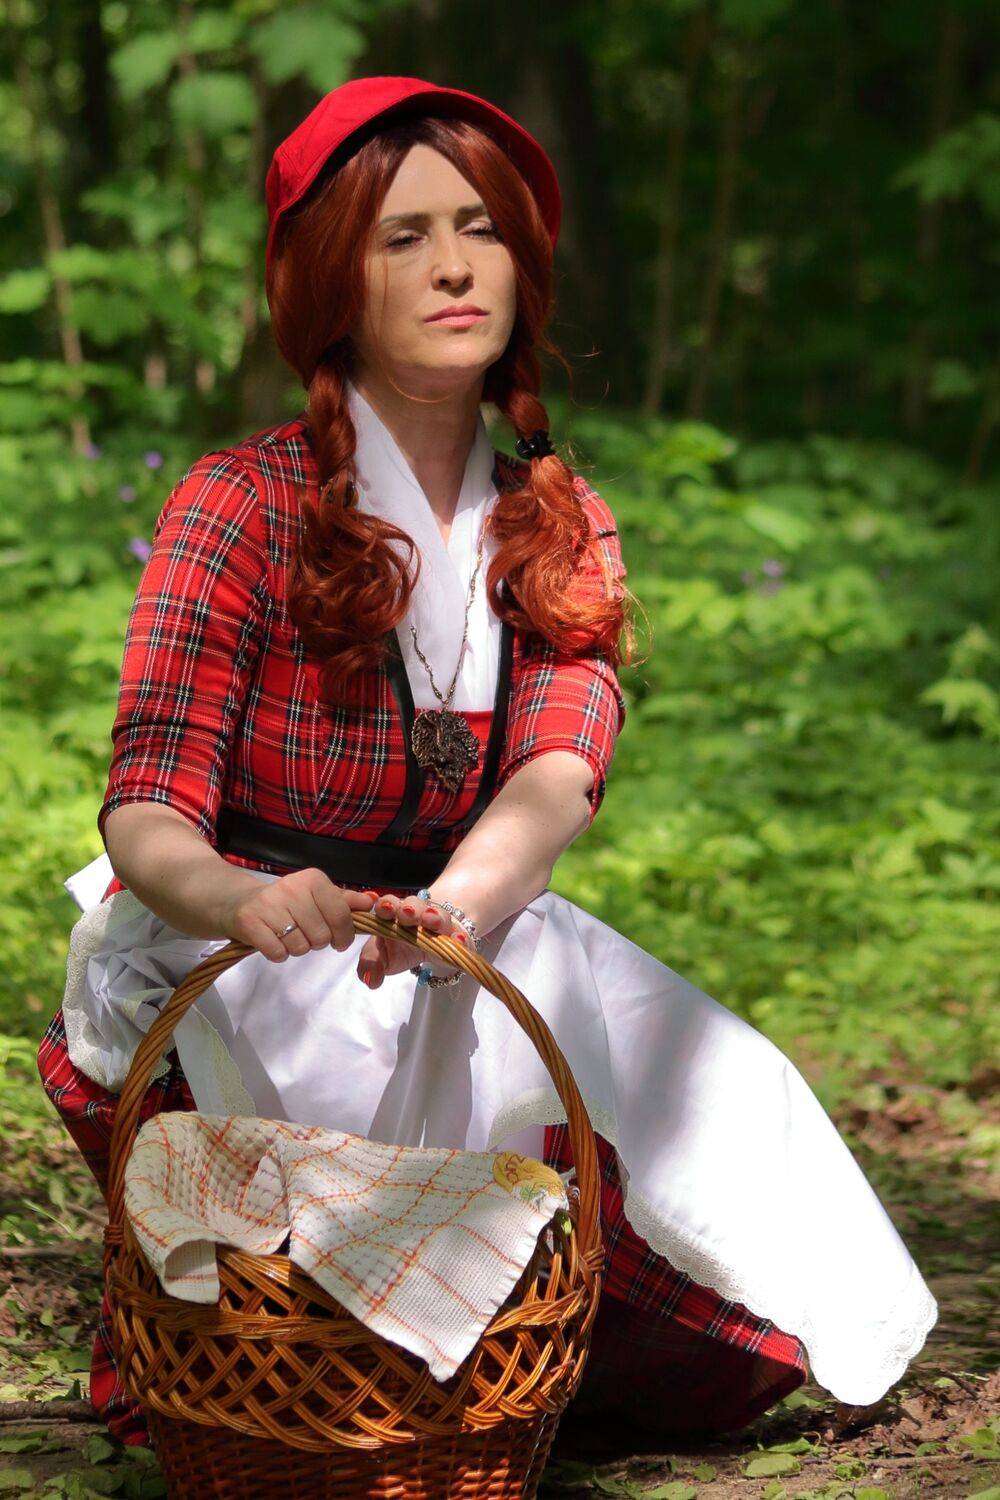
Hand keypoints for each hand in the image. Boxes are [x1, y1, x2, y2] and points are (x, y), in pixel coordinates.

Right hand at [222, 867, 376, 963]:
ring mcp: (269, 905)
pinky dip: (279, 953)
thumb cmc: (286, 902)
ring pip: (300, 947)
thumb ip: (344, 901)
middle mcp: (292, 888)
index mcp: (313, 879)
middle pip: (321, 936)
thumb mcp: (317, 896)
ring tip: (288, 936)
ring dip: (297, 948)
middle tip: (306, 934)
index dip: (345, 934)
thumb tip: (371, 902)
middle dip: (317, 942)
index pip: (341, 915)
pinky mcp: (250, 922)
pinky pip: (278, 953)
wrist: (239, 903)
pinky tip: (273, 941)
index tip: (339, 940)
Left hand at [357, 892, 470, 988]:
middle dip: (411, 908)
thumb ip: (370, 966)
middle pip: (414, 905)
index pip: (388, 904)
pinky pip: (460, 935)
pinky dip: (459, 938)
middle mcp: (417, 913)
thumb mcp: (382, 958)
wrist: (430, 946)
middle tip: (408, 914)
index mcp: (394, 914)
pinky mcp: (458, 935)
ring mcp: (439, 922)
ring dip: (435, 916)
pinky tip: (459, 941)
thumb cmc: (401, 948)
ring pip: (439, 914)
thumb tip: (369, 979)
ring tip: (431, 921)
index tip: (384, 910)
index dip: (386, 905)